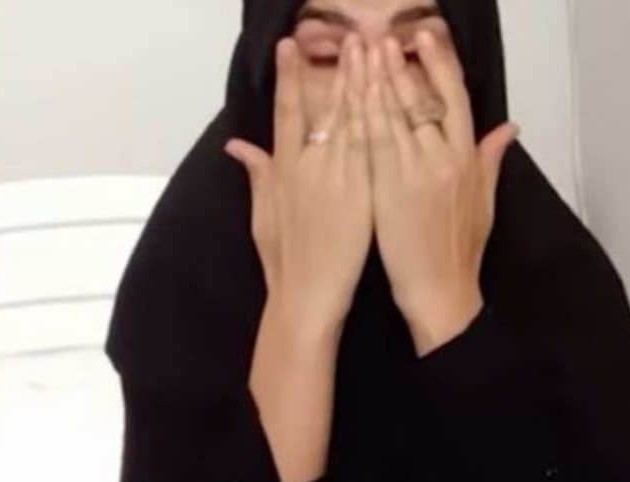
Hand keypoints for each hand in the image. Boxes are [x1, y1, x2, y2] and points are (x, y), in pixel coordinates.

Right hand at [226, 35, 374, 334]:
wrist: (306, 296)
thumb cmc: (284, 260)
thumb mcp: (262, 214)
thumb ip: (256, 173)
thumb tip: (237, 146)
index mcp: (282, 171)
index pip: (285, 112)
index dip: (288, 78)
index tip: (289, 47)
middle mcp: (308, 168)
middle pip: (324, 108)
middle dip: (337, 71)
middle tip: (350, 38)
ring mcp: (336, 178)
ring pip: (352, 121)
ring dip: (363, 84)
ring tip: (372, 52)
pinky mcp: (362, 192)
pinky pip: (373, 147)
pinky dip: (381, 118)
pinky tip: (391, 95)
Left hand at [364, 31, 518, 355]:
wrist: (441, 293)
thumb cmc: (458, 252)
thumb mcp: (484, 202)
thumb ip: (490, 161)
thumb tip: (507, 129)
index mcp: (467, 160)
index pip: (455, 100)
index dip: (439, 67)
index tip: (423, 42)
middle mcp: (443, 160)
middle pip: (422, 100)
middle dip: (400, 68)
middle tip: (381, 41)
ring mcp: (415, 174)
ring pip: (395, 117)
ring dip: (376, 84)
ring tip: (362, 56)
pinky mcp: (388, 191)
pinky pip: (372, 146)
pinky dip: (361, 119)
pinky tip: (349, 99)